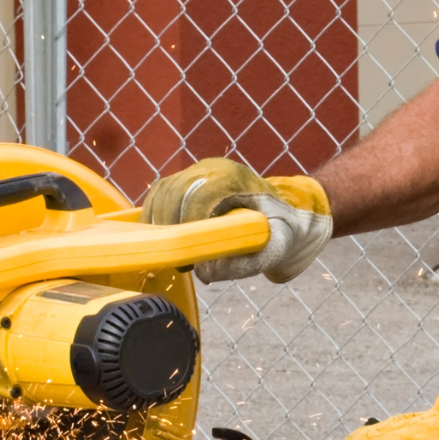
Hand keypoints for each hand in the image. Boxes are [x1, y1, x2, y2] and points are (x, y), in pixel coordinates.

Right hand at [140, 158, 332, 284]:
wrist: (283, 215)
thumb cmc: (281, 231)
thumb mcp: (274, 250)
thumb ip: (246, 263)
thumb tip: (205, 271)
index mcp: (236, 178)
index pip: (201, 193)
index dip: (189, 222)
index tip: (190, 252)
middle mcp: (212, 169)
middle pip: (175, 191)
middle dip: (172, 228)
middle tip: (183, 261)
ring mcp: (196, 172)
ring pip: (162, 193)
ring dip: (160, 225)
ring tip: (177, 255)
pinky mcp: (183, 182)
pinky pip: (158, 196)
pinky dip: (155, 219)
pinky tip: (166, 242)